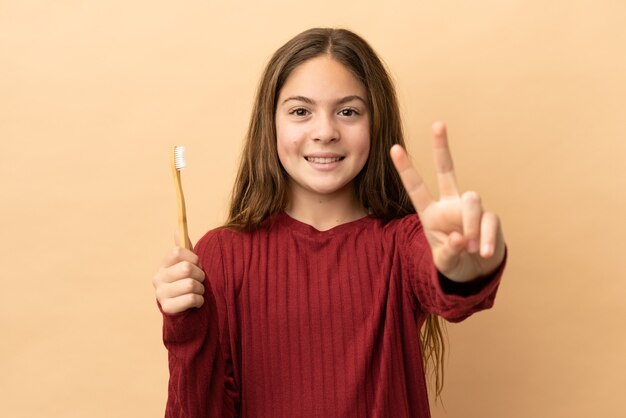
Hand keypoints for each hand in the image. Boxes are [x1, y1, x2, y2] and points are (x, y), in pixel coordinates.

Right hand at [152, 235, 205, 313]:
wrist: (183, 309)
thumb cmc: (187, 282)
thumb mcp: (185, 264)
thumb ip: (184, 248)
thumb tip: (178, 228)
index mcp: (163, 265)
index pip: (178, 252)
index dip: (193, 258)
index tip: (197, 264)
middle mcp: (158, 278)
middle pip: (186, 268)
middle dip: (200, 275)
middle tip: (199, 280)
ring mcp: (161, 294)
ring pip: (191, 284)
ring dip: (201, 289)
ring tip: (198, 291)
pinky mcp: (167, 308)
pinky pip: (192, 299)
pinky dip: (200, 301)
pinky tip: (196, 302)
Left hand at [390, 122, 504, 281]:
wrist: (477, 273)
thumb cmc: (455, 262)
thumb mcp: (444, 262)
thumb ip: (448, 253)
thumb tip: (459, 239)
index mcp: (431, 213)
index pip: (416, 187)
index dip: (406, 169)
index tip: (393, 147)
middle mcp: (450, 205)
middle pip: (447, 170)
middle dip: (441, 147)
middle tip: (437, 124)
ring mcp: (471, 209)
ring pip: (472, 201)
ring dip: (470, 225)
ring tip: (471, 248)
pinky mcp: (490, 218)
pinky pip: (489, 222)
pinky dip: (485, 239)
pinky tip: (483, 252)